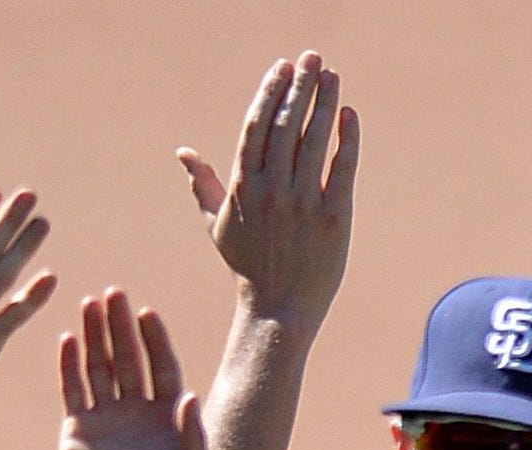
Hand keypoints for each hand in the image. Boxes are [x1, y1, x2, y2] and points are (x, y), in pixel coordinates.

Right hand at [54, 291, 210, 449]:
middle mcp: (136, 412)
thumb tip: (189, 395)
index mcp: (165, 418)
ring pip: (99, 365)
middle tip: (114, 294)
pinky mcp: (76, 426)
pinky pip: (72, 386)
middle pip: (129, 358)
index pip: (162, 367)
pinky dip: (69, 362)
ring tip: (89, 302)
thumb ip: (194, 436)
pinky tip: (67, 336)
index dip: (155, 340)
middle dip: (122, 326)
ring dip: (95, 335)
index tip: (146, 313)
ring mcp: (105, 417)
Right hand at [178, 52, 357, 326]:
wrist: (278, 310)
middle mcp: (271, 191)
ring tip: (332, 74)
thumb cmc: (248, 267)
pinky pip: (341, 169)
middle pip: (285, 126)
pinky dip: (346, 139)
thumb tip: (182, 153)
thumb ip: (202, 185)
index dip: (269, 92)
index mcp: (243, 188)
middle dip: (299, 86)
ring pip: (313, 141)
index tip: (282, 67)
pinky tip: (349, 114)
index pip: (255, 127)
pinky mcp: (333, 218)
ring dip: (323, 102)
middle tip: (312, 57)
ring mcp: (302, 204)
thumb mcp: (218, 226)